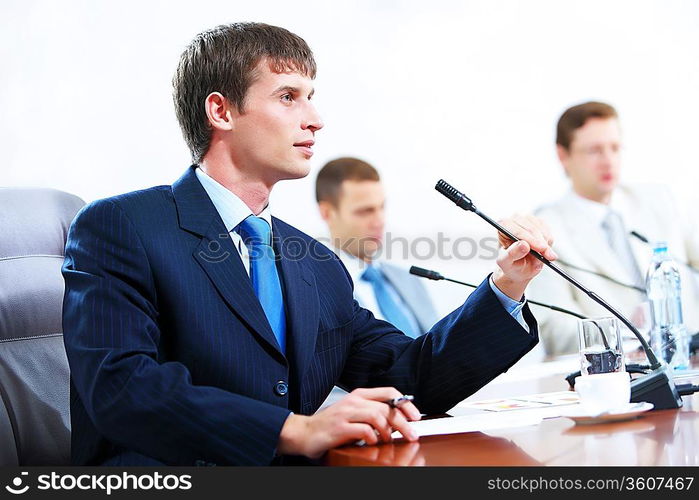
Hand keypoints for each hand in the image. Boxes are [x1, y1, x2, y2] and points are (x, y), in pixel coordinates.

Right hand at [277, 387, 420, 458]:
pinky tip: (371, 443)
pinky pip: (364, 431)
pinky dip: (372, 438)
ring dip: (388, 431)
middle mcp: (353, 401)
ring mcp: (346, 413)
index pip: (389, 392)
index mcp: (359, 395)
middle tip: (412, 434)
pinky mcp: (339, 427)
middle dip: (403, 422)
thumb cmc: (331, 425)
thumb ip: (372, 414)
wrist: (304, 432)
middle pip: (386, 407)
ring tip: (388, 441)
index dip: (406, 404)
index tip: (416, 417)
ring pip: (378, 417)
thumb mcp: (354, 414)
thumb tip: (398, 421)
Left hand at [493, 213, 555, 299]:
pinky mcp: (539, 223)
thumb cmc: (509, 263)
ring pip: (542, 230)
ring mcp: (528, 220)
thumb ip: (512, 254)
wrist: (519, 267)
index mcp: (502, 226)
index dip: (530, 239)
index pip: (517, 230)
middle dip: (542, 244)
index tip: (540, 249)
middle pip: (532, 228)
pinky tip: (543, 251)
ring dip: (546, 245)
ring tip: (543, 257)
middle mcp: (514, 220)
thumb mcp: (506, 263)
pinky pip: (548, 232)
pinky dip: (549, 243)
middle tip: (549, 256)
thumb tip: (524, 245)